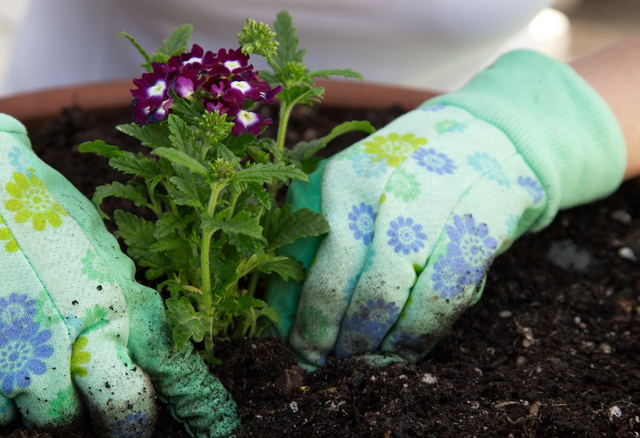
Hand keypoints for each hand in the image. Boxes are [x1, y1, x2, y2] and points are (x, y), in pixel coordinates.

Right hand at [0, 32, 237, 436]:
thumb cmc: (35, 207)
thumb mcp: (98, 247)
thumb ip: (126, 301)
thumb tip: (154, 349)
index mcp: (112, 302)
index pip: (141, 391)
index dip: (144, 414)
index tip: (140, 420)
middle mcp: (69, 329)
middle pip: (105, 412)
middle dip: (107, 417)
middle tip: (94, 404)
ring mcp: (10, 342)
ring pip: (45, 418)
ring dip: (47, 406)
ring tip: (42, 373)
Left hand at [267, 50, 625, 369]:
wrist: (487, 136)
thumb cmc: (401, 177)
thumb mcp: (347, 192)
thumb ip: (310, 243)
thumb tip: (279, 318)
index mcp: (337, 179)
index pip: (307, 263)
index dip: (302, 318)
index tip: (298, 351)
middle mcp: (377, 189)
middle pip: (342, 284)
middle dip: (334, 337)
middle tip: (330, 364)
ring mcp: (429, 205)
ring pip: (388, 296)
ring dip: (373, 343)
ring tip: (364, 362)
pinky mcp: (476, 227)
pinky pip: (440, 298)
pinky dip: (419, 335)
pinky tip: (404, 349)